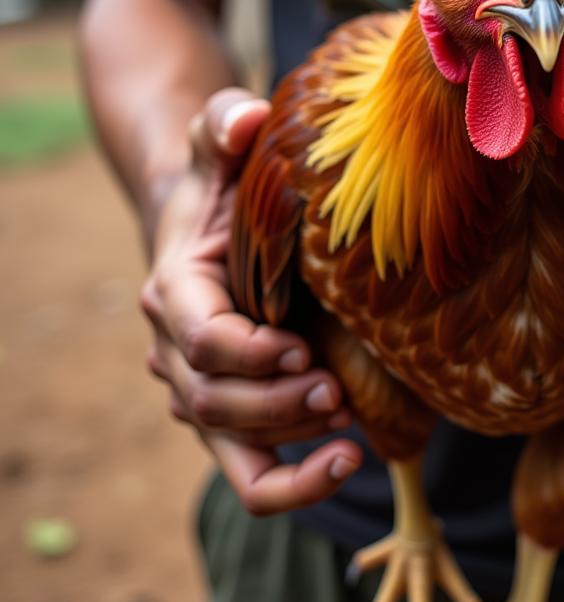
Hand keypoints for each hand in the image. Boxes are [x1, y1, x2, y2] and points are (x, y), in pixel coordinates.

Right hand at [140, 88, 361, 513]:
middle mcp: (176, 351)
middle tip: (338, 393)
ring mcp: (204, 391)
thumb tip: (245, 119)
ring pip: (231, 446)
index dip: (248, 352)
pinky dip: (296, 481)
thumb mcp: (220, 143)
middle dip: (276, 404)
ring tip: (352, 428)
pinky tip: (349, 462)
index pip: (200, 338)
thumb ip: (224, 123)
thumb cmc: (226, 184)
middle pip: (213, 404)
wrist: (216, 226)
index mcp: (174, 291)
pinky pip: (254, 471)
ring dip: (291, 442)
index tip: (303, 346)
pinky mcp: (236, 415)